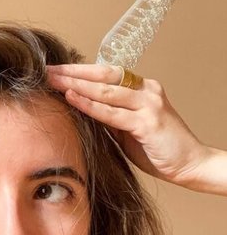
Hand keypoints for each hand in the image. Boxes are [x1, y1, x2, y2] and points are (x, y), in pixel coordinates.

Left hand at [46, 64, 209, 188]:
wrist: (189, 164)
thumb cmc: (157, 149)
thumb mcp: (127, 130)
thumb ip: (109, 118)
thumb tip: (81, 111)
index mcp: (141, 89)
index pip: (105, 74)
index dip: (79, 71)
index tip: (55, 71)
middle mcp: (146, 90)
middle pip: (102, 75)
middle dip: (72, 72)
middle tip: (45, 70)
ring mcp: (148, 104)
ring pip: (105, 90)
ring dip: (76, 84)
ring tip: (52, 81)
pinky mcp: (148, 121)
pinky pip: (112, 112)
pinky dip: (90, 105)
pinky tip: (72, 97)